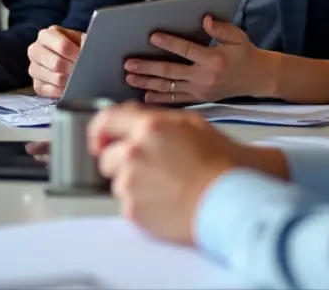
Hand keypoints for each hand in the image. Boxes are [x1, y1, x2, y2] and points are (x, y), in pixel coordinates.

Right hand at [28, 25, 84, 97]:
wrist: (74, 60)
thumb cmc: (78, 47)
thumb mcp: (82, 40)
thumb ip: (85, 41)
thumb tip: (86, 43)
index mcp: (46, 35)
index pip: (62, 46)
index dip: (77, 54)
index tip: (87, 59)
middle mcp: (35, 50)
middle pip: (56, 64)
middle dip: (74, 69)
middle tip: (85, 71)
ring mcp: (33, 68)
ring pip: (55, 78)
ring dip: (71, 81)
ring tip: (80, 78)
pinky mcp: (36, 85)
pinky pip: (52, 91)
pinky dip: (65, 91)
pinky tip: (71, 88)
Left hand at [88, 103, 245, 243]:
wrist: (230, 200)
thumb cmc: (220, 163)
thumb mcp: (191, 124)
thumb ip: (156, 120)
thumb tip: (133, 120)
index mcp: (148, 127)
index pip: (106, 120)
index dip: (99, 130)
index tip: (99, 140)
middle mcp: (133, 152)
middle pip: (107, 157)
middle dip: (121, 162)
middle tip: (149, 169)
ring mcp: (130, 183)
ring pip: (118, 182)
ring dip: (134, 184)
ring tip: (165, 187)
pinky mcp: (132, 210)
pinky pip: (127, 204)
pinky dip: (142, 204)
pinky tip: (166, 201)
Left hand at [124, 16, 274, 103]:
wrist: (258, 78)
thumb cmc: (246, 54)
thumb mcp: (238, 36)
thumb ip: (220, 27)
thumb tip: (205, 19)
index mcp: (214, 59)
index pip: (187, 50)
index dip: (169, 43)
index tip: (152, 37)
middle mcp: (205, 76)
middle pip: (171, 71)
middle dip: (148, 66)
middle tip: (129, 63)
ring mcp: (201, 90)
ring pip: (169, 86)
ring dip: (148, 82)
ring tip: (130, 77)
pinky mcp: (200, 98)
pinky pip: (176, 99)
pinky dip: (160, 98)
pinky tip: (145, 95)